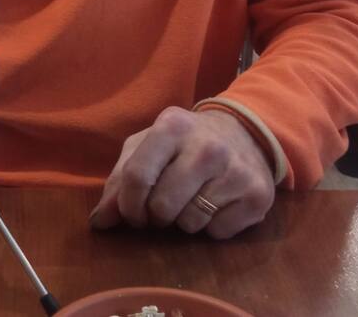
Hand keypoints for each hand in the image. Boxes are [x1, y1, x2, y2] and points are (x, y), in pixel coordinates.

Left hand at [89, 107, 275, 238]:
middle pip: (162, 206)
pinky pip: (218, 232)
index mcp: (172, 126)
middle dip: (155, 217)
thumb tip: (99, 222)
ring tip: (192, 199)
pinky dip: (212, 226)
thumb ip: (119, 180)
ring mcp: (236, 170)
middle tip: (163, 207)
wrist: (245, 135)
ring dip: (184, 221)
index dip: (128, 205)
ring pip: (190, 223)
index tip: (132, 213)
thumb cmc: (185, 144)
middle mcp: (207, 146)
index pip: (137, 176)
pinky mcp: (257, 195)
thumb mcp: (148, 147)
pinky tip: (218, 203)